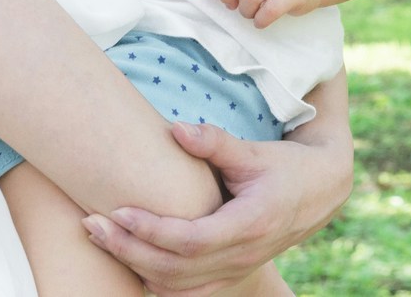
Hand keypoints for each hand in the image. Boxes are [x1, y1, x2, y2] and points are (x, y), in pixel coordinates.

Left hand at [82, 121, 351, 296]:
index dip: (151, 231)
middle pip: (175, 269)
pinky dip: (156, 282)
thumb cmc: (283, 166)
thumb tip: (176, 129)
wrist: (319, 192)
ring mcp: (237, 272)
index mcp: (249, 225)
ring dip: (135, 266)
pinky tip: (130, 259)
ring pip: (177, 288)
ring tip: (100, 237)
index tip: (117, 211)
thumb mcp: (253, 151)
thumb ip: (215, 142)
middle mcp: (242, 257)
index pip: (191, 241)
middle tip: (91, 224)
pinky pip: (188, 294)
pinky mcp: (231, 277)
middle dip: (127, 250)